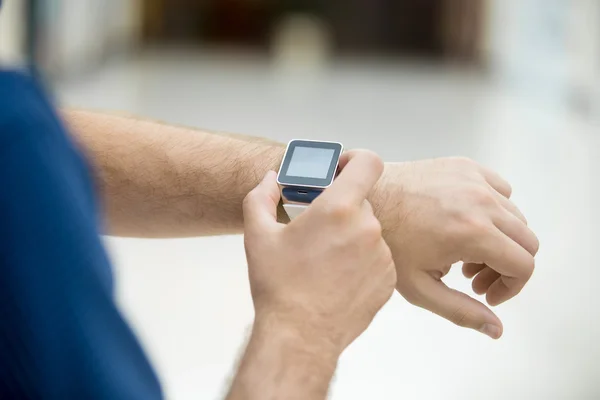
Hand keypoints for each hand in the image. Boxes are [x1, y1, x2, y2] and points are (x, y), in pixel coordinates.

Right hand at [243, 150, 396, 353]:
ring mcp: (382, 255)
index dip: (354, 159)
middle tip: (317, 227)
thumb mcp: (257, 235)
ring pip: (369, 230)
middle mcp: (368, 227)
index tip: (339, 170)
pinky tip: (338, 277)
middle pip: (360, 200)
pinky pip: (377, 256)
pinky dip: (361, 260)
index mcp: (338, 208)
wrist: (300, 336)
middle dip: (340, 208)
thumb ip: (260, 196)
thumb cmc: (278, 285)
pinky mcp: (389, 279)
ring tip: (325, 260)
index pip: (368, 163)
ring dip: (350, 236)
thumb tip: (270, 179)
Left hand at [371, 157, 538, 338]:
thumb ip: (461, 311)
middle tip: (473, 277)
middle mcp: (480, 201)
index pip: (524, 265)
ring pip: (515, 216)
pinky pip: (499, 189)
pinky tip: (464, 222)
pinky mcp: (465, 166)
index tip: (487, 294)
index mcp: (472, 232)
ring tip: (465, 252)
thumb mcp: (421, 287)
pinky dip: (493, 209)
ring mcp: (474, 179)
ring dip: (500, 239)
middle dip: (506, 266)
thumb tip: (495, 329)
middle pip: (526, 240)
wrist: (364, 200)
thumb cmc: (387, 241)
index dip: (511, 287)